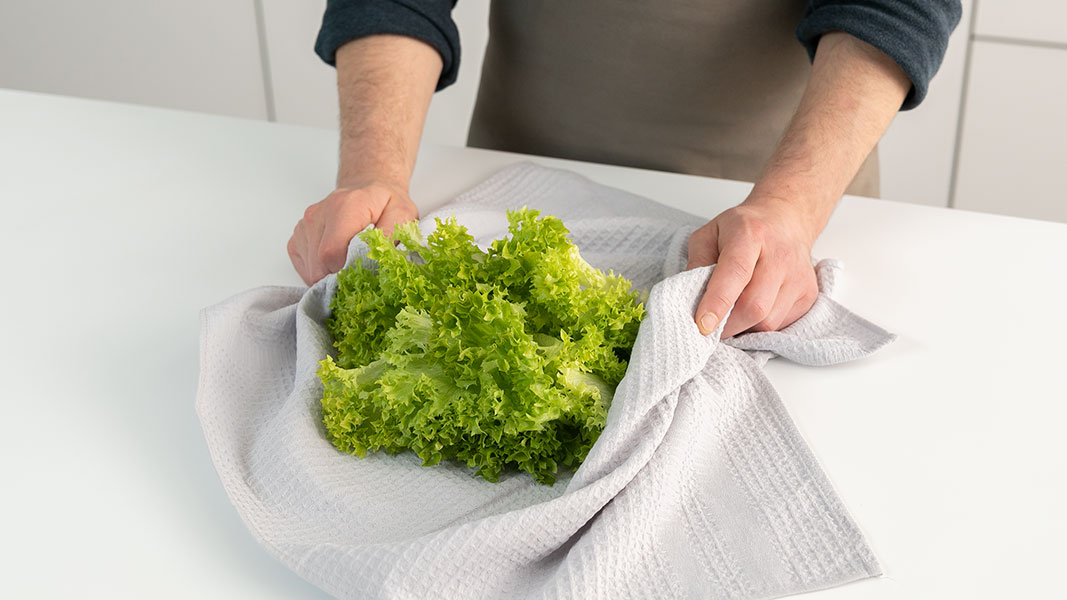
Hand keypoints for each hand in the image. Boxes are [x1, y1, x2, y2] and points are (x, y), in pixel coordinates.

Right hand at [287, 181, 417, 284]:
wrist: (367, 187)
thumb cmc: (385, 203)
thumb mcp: (402, 215)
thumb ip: (391, 238)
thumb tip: (378, 262)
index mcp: (344, 207)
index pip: (331, 253)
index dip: (346, 273)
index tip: (363, 277)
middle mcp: (318, 215)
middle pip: (318, 266)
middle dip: (340, 278)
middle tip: (360, 275)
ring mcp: (304, 226)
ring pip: (311, 270)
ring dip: (331, 275)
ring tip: (351, 262)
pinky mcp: (298, 237)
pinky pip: (305, 267)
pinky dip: (321, 271)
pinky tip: (338, 260)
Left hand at [686, 195, 820, 337]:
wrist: (786, 220)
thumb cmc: (744, 229)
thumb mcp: (708, 234)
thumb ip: (696, 263)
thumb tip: (690, 299)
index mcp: (750, 235)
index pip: (735, 272)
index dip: (718, 301)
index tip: (703, 324)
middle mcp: (780, 256)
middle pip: (755, 306)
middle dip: (727, 325)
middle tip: (712, 325)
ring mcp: (798, 277)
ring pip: (768, 322)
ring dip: (744, 327)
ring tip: (734, 311)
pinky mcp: (808, 295)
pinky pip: (780, 325)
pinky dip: (760, 325)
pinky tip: (754, 308)